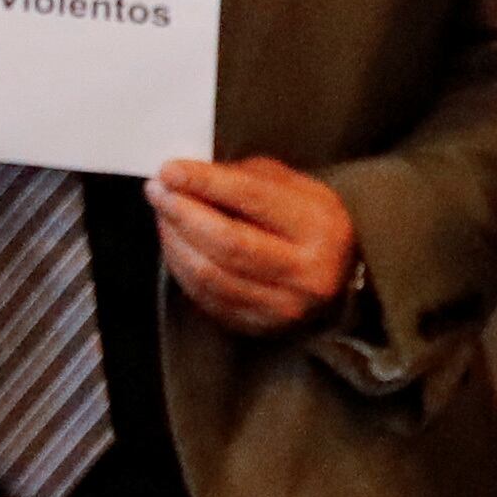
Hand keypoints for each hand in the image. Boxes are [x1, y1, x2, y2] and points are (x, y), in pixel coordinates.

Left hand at [148, 156, 358, 333]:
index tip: (170, 170)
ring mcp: (282, 306)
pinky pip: (205, 296)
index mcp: (319, 227)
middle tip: (158, 191)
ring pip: (210, 273)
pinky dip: (182, 267)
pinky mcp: (258, 327)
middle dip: (182, 212)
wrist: (337, 275)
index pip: (252, 199)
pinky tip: (176, 244)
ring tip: (163, 214)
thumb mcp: (293, 187)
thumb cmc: (309, 223)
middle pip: (227, 241)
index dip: (205, 182)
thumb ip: (245, 178)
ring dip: (175, 240)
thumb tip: (188, 176)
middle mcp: (306, 272)